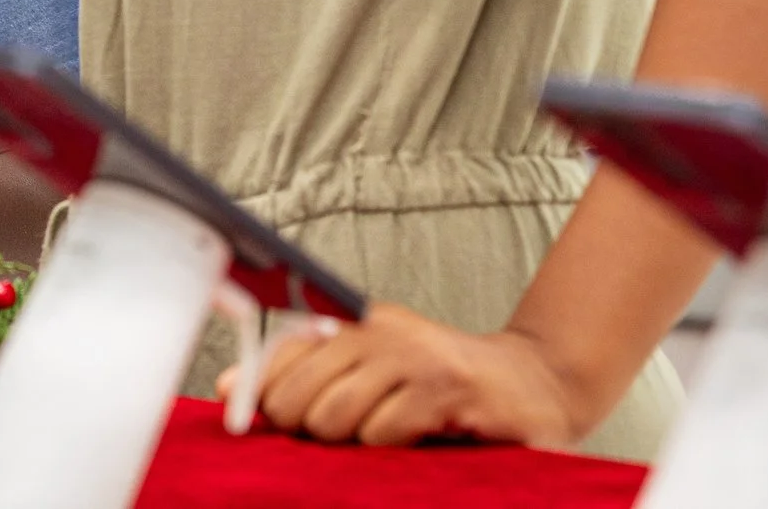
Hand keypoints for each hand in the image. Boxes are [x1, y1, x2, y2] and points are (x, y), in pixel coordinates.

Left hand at [221, 303, 589, 447]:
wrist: (535, 385)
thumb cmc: (443, 388)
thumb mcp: (373, 371)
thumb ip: (306, 375)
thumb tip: (232, 388)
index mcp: (355, 321)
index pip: (278, 353)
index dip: (264, 394)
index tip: (264, 419)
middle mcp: (379, 330)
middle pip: (297, 394)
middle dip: (308, 429)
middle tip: (346, 434)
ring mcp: (414, 356)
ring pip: (335, 417)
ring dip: (354, 441)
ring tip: (387, 434)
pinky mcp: (446, 387)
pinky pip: (384, 431)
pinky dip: (392, 446)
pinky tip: (421, 435)